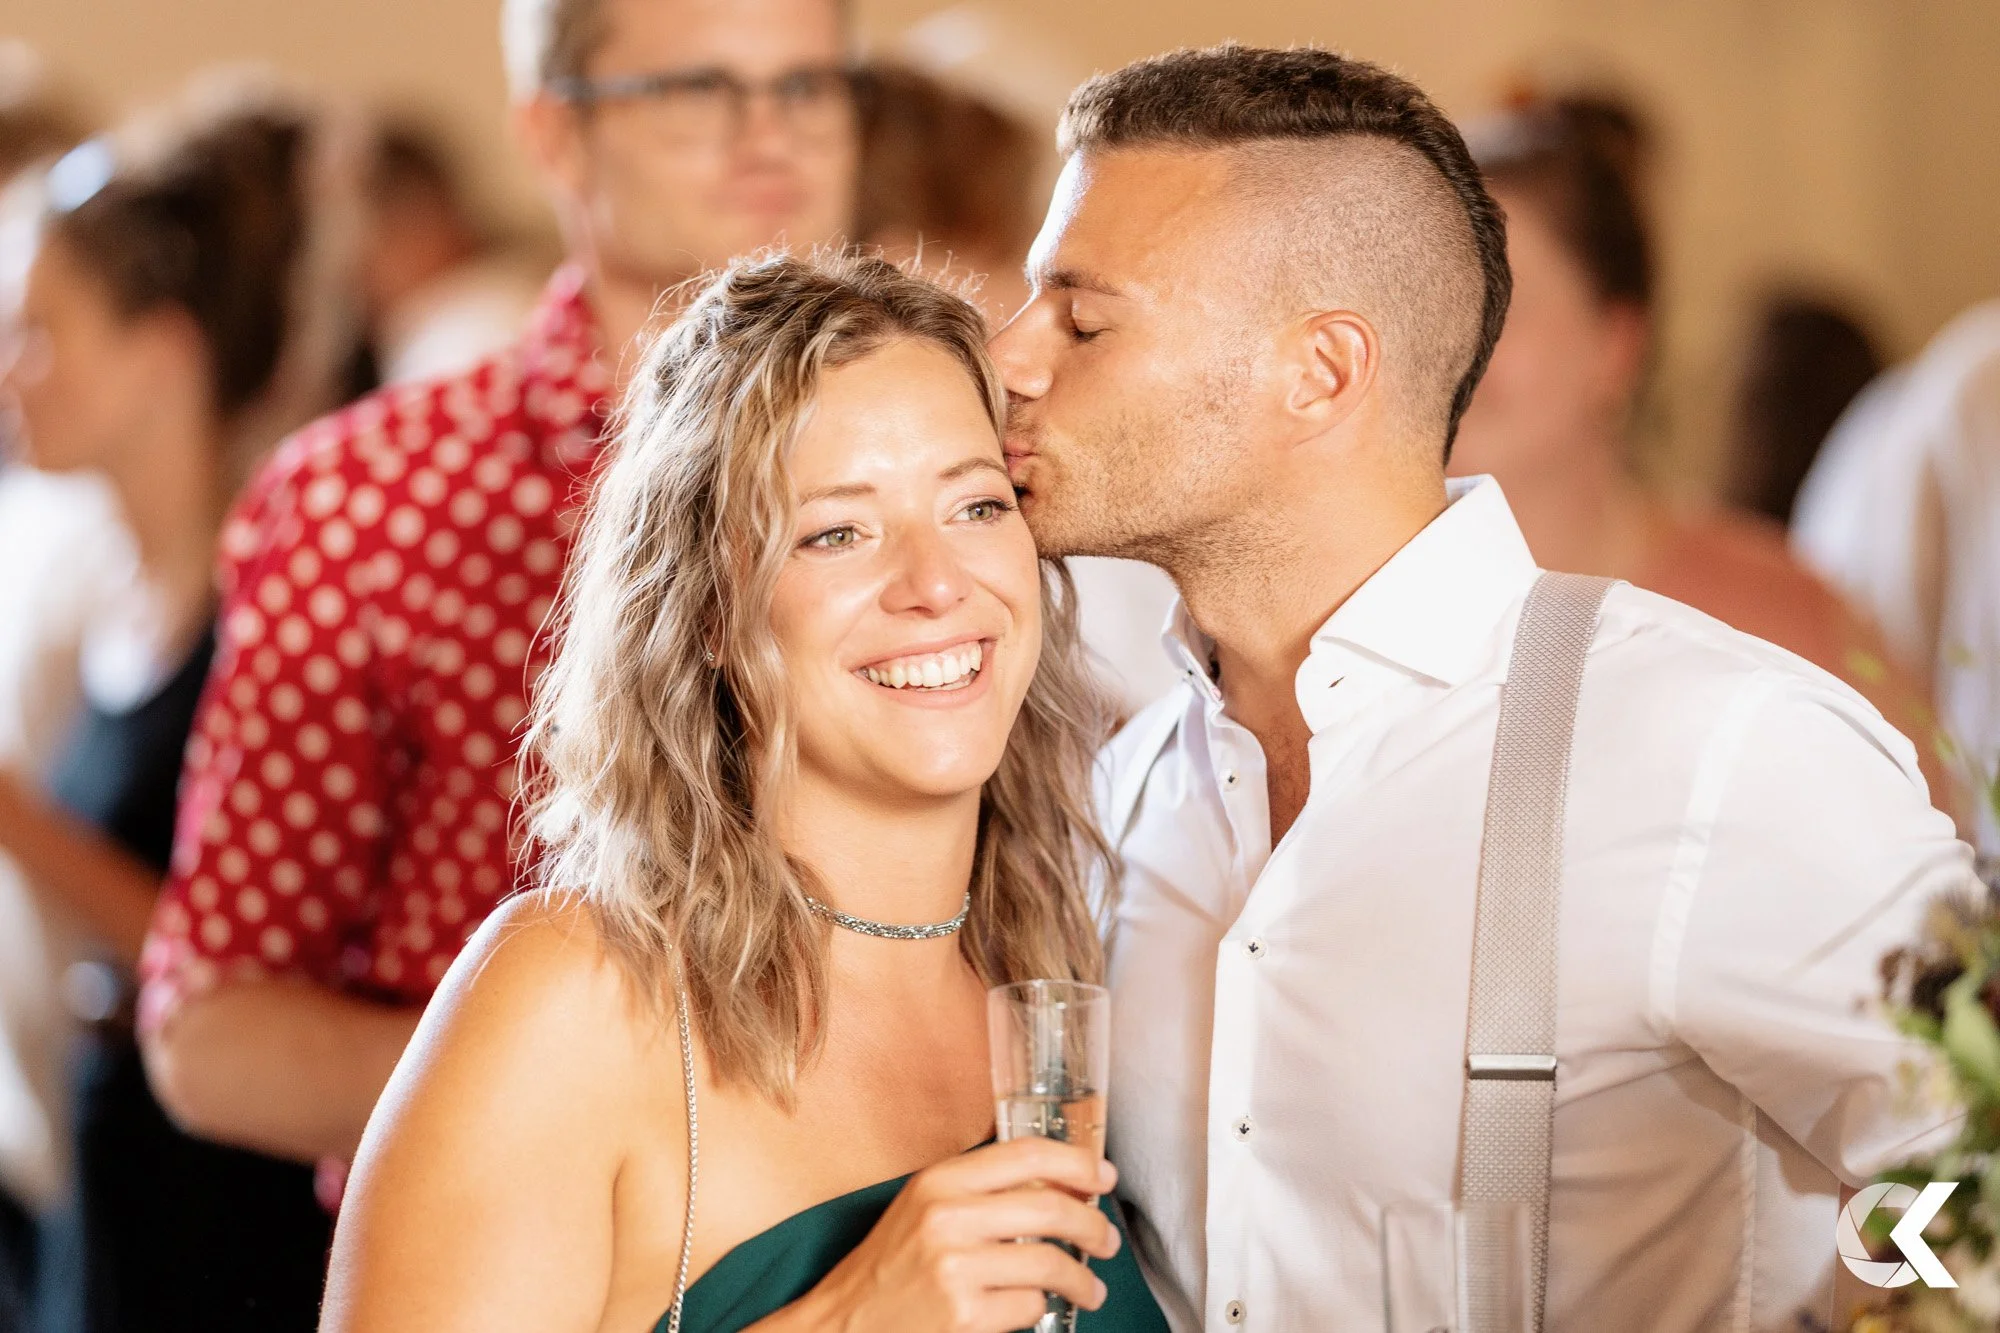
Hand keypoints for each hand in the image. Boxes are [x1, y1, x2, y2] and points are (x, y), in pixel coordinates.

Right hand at [784, 1137, 1120, 1332]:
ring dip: (1083, 1277)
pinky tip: (1039, 1308)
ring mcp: (955, 1267)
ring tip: (1090, 1287)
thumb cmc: (890, 1267)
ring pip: (1050, 1261)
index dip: (1076, 1162)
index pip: (1026, 1154)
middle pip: (1049, 1207)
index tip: (1102, 1176)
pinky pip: (1030, 1304)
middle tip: (1107, 1238)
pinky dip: (1042, 1307)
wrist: (845, 1324)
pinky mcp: (964, 1314)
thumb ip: (981, 1190)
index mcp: (939, 1181)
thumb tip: (1061, 1185)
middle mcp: (946, 1217)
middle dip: (1092, 1224)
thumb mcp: (924, 1208)